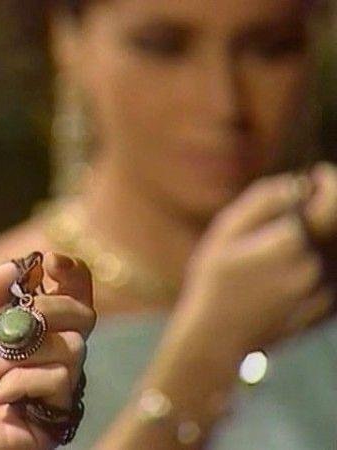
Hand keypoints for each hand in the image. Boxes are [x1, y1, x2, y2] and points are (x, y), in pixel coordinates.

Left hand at [0, 252, 94, 449]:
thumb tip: (23, 265)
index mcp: (16, 333)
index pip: (63, 299)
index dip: (68, 276)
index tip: (52, 262)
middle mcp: (38, 357)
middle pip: (83, 316)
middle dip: (53, 306)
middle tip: (22, 317)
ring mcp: (44, 388)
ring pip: (74, 347)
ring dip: (21, 354)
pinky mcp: (49, 419)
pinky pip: (59, 380)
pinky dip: (20, 381)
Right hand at [176, 162, 336, 355]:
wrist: (216, 337)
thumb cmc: (213, 281)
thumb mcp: (225, 232)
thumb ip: (262, 201)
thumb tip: (297, 185)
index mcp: (291, 242)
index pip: (332, 201)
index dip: (328, 182)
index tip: (315, 177)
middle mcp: (315, 266)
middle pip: (334, 225)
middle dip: (322, 210)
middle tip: (301, 206)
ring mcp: (322, 290)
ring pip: (333, 249)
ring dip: (320, 237)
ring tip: (285, 243)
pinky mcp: (324, 309)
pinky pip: (333, 273)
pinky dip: (320, 261)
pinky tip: (290, 267)